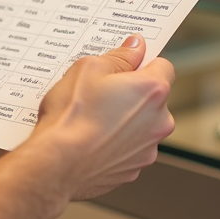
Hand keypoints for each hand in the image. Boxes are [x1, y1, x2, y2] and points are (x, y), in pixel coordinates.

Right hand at [26, 35, 175, 200]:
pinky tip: (91, 138)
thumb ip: (119, 56)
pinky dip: (115, 143)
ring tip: (92, 118)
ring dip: (124, 119)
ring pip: (140, 125)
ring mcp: (147, 149)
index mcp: (152, 91)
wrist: (56, 164)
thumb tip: (135, 48)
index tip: (126, 64)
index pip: (163, 66)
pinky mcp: (133, 169)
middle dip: (131, 93)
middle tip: (101, 92)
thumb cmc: (71, 117)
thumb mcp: (88, 68)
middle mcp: (159, 122)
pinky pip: (128, 148)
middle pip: (152, 98)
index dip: (143, 63)